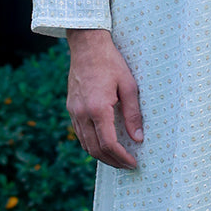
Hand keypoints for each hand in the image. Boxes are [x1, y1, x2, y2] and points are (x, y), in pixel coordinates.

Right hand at [66, 29, 142, 168]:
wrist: (87, 46)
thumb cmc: (111, 62)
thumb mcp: (128, 85)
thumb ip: (133, 113)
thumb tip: (138, 138)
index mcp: (97, 108)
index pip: (108, 144)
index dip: (122, 157)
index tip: (134, 162)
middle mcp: (82, 113)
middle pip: (95, 149)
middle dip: (112, 161)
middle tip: (128, 165)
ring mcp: (74, 111)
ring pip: (85, 144)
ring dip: (101, 156)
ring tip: (118, 158)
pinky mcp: (71, 108)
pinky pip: (80, 133)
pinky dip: (91, 144)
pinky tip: (103, 143)